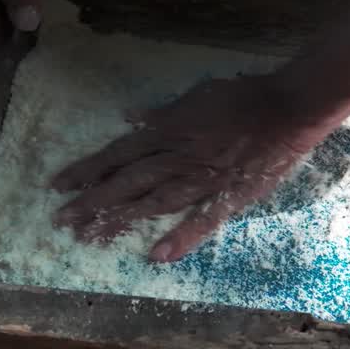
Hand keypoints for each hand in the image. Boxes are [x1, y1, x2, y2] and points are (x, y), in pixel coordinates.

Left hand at [51, 75, 322, 262]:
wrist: (289, 109)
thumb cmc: (244, 95)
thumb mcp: (196, 94)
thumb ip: (163, 111)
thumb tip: (130, 119)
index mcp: (169, 129)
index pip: (118, 152)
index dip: (88, 169)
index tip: (60, 185)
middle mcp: (179, 157)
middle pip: (127, 181)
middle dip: (92, 200)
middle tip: (62, 219)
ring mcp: (203, 179)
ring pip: (153, 202)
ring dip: (120, 219)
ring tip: (91, 236)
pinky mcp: (229, 196)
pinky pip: (201, 219)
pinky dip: (180, 237)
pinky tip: (157, 255)